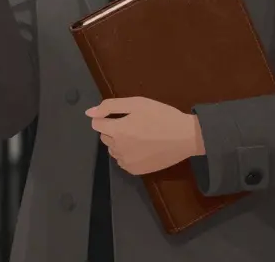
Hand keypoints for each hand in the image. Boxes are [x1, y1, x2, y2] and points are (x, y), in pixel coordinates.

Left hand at [87, 97, 205, 175]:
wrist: (185, 137)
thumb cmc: (161, 115)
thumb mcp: (136, 103)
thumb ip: (110, 106)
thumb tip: (89, 113)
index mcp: (117, 131)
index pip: (96, 124)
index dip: (106, 117)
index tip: (120, 115)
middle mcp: (118, 149)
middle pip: (104, 137)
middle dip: (113, 129)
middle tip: (133, 124)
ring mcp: (127, 162)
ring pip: (113, 150)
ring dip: (119, 142)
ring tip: (139, 135)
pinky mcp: (136, 171)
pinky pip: (123, 161)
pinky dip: (127, 154)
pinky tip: (142, 147)